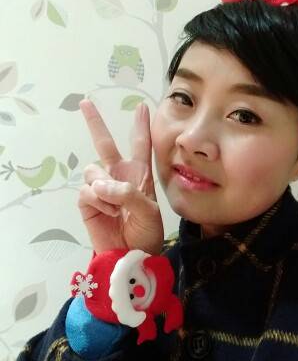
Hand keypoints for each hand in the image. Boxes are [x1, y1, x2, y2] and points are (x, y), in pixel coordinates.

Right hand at [77, 99, 163, 254]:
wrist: (131, 257)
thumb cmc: (146, 234)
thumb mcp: (148, 211)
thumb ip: (128, 193)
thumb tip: (102, 185)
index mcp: (139, 176)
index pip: (140, 146)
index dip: (141, 127)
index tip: (142, 108)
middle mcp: (118, 177)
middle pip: (105, 144)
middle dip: (95, 123)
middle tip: (86, 103)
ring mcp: (101, 188)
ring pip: (93, 170)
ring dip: (105, 188)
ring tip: (117, 208)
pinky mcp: (87, 201)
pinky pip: (87, 189)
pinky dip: (98, 200)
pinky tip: (109, 213)